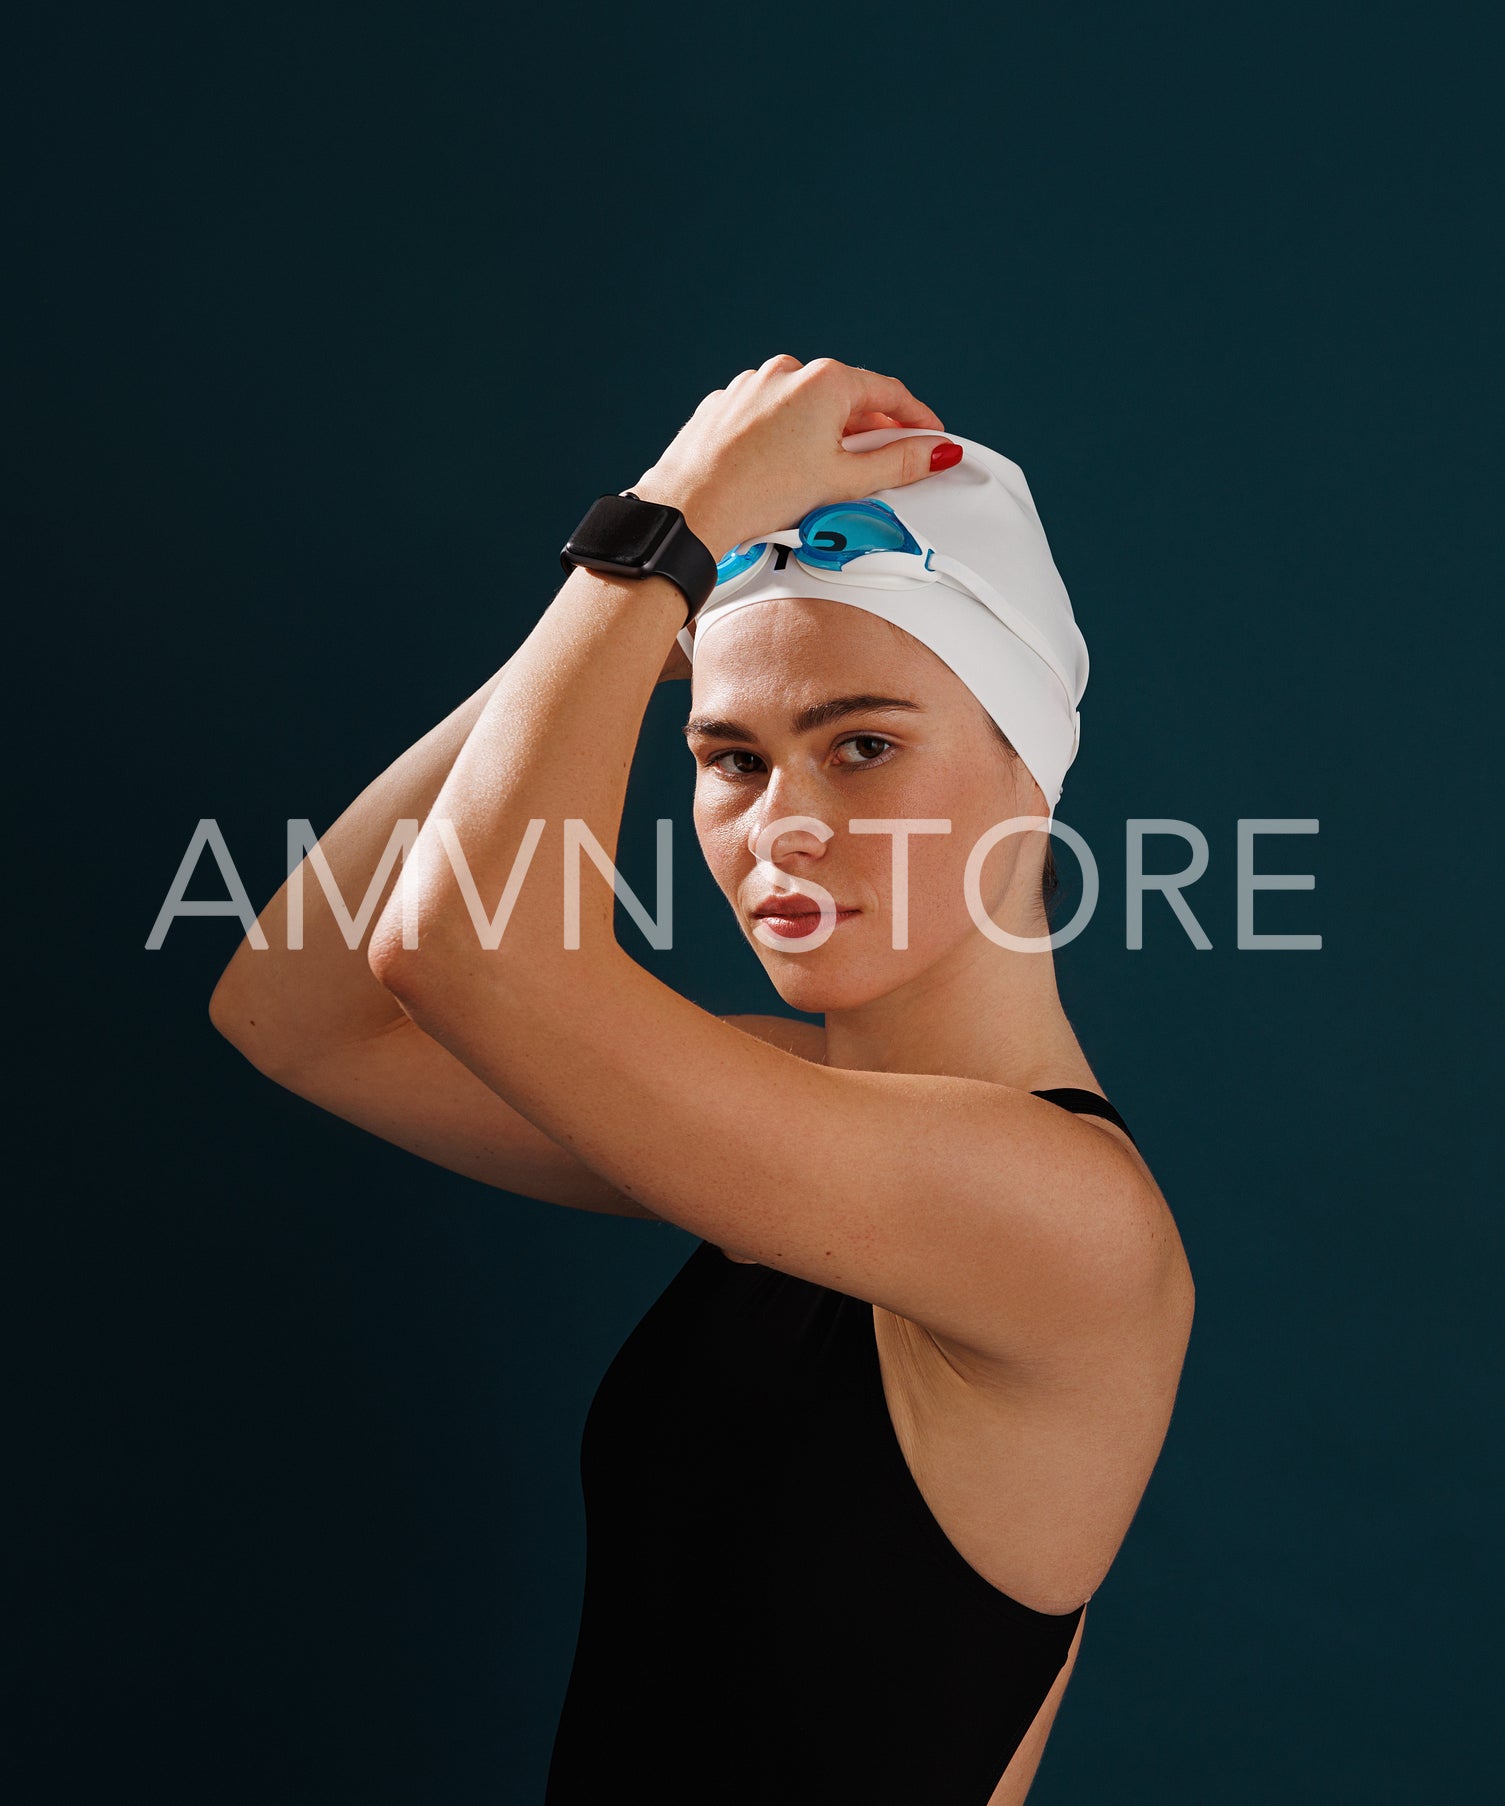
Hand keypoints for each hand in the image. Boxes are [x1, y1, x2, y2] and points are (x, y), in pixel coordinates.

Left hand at [630, 356, 957, 563]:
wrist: (690, 509)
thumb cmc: (755, 493)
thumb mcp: (845, 482)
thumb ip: (899, 464)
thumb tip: (933, 452)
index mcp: (824, 381)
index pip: (889, 393)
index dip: (916, 420)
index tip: (929, 437)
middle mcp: (786, 373)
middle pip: (847, 400)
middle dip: (868, 432)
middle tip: (881, 466)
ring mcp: (751, 386)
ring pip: (805, 409)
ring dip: (824, 437)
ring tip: (822, 480)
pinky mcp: (725, 406)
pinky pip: (769, 418)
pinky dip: (786, 439)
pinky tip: (782, 473)